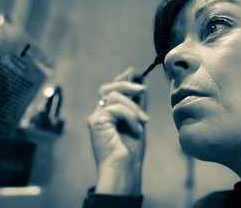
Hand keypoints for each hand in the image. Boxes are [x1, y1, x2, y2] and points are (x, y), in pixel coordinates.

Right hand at [87, 68, 147, 194]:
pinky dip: (130, 116)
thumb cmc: (131, 149)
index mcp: (108, 114)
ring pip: (114, 96)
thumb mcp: (138, 121)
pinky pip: (116, 108)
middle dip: (126, 85)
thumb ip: (138, 104)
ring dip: (133, 108)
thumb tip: (142, 85)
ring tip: (144, 122)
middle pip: (108, 89)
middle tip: (142, 90)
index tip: (133, 72)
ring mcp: (96, 117)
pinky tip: (136, 129)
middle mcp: (100, 114)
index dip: (121, 80)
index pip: (111, 91)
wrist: (125, 168)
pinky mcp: (96, 121)